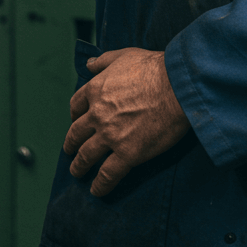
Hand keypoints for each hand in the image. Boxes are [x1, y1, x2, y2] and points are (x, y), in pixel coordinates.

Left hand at [64, 48, 189, 196]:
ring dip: (79, 166)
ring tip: (77, 172)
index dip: (75, 116)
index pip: (76, 106)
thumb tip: (89, 63)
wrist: (176, 86)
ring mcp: (110, 136)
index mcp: (96, 90)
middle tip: (71, 151)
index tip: (77, 121)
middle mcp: (98, 115)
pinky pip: (107, 174)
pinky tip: (97, 190)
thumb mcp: (124, 55)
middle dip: (71, 144)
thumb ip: (104, 61)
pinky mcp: (127, 154)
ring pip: (86, 156)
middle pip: (76, 133)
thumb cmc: (154, 68)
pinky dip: (100, 185)